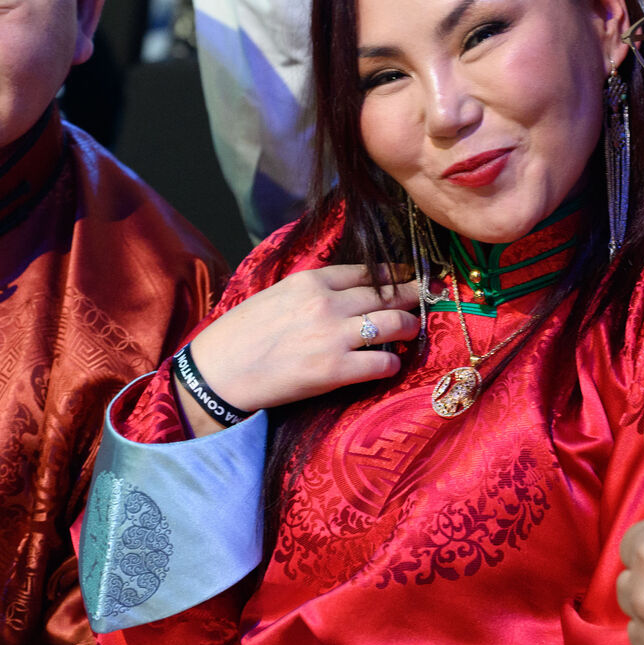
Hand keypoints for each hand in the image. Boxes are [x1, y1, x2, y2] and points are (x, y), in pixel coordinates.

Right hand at [181, 265, 418, 431]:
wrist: (217, 372)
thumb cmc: (241, 334)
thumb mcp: (277, 295)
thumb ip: (313, 291)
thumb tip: (345, 293)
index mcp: (311, 281)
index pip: (368, 272)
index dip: (394, 276)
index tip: (409, 277)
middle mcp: (328, 303)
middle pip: (389, 294)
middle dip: (412, 297)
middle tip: (426, 300)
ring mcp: (334, 337)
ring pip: (395, 324)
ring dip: (410, 328)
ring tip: (412, 331)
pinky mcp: (335, 371)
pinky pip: (384, 363)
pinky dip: (393, 364)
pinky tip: (391, 365)